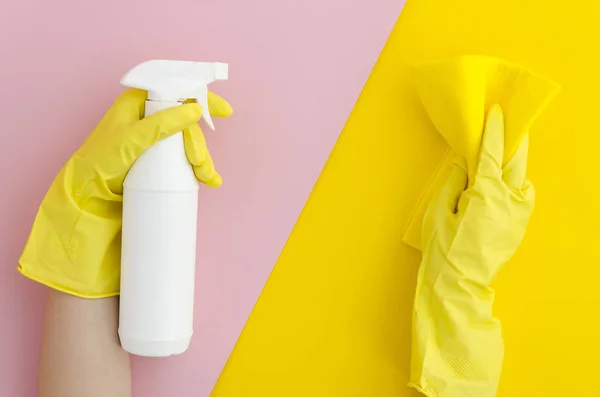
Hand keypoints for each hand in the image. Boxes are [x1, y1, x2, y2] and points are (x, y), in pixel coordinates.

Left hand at [18, 89, 231, 297]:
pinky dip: (196, 168)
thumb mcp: (132, 139)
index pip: (177, 92)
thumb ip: (163, 123)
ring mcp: (154, 138)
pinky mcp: (157, 157)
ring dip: (202, 160)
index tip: (225, 112)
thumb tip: (196, 109)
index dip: (203, 100)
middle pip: (187, 123)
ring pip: (188, 142)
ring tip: (208, 179)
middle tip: (201, 165)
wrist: (87, 193)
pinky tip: (206, 180)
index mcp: (139, 102)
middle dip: (199, 145)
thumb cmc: (101, 161)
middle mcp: (149, 116)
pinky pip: (183, 157)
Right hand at [410, 104, 533, 396]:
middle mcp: (509, 202)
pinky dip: (514, 186)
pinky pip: (522, 198)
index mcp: (486, 195)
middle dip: (514, 140)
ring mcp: (518, 217)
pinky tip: (500, 186)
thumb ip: (453, 181)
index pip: (492, 153)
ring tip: (501, 156)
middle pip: (517, 162)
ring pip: (522, 180)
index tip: (497, 111)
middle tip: (511, 123)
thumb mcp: (438, 212)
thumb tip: (463, 160)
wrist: (457, 286)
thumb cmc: (442, 249)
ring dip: (514, 165)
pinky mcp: (518, 228)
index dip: (494, 130)